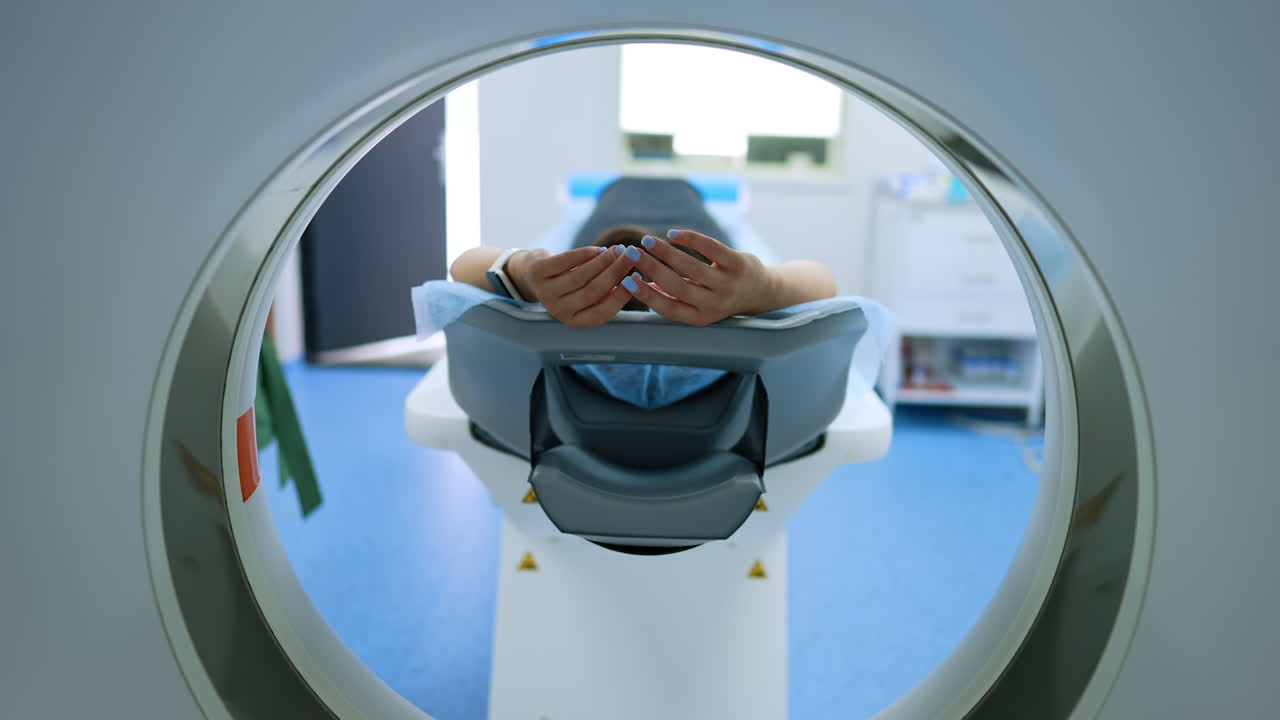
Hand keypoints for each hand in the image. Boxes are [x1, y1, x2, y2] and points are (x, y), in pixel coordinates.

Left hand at [510, 245, 638, 327]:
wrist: (533, 275)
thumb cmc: (570, 286)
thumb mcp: (586, 296)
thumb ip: (606, 293)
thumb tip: (635, 281)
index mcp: (575, 321)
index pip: (602, 313)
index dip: (621, 296)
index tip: (637, 278)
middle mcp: (559, 311)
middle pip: (593, 292)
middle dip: (616, 272)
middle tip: (631, 256)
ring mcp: (546, 293)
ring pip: (580, 277)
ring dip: (603, 261)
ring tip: (618, 250)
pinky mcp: (538, 273)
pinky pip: (565, 262)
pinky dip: (584, 254)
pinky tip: (598, 249)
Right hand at [619, 230, 770, 325]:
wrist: (761, 292)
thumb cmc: (720, 296)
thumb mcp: (697, 304)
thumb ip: (671, 295)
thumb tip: (637, 284)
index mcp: (700, 317)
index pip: (668, 308)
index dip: (646, 295)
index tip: (626, 280)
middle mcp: (714, 304)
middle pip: (677, 286)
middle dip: (651, 269)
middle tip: (632, 253)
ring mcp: (728, 284)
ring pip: (691, 267)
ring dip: (666, 253)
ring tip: (647, 241)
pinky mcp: (738, 264)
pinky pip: (712, 249)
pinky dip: (691, 240)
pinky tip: (674, 233)